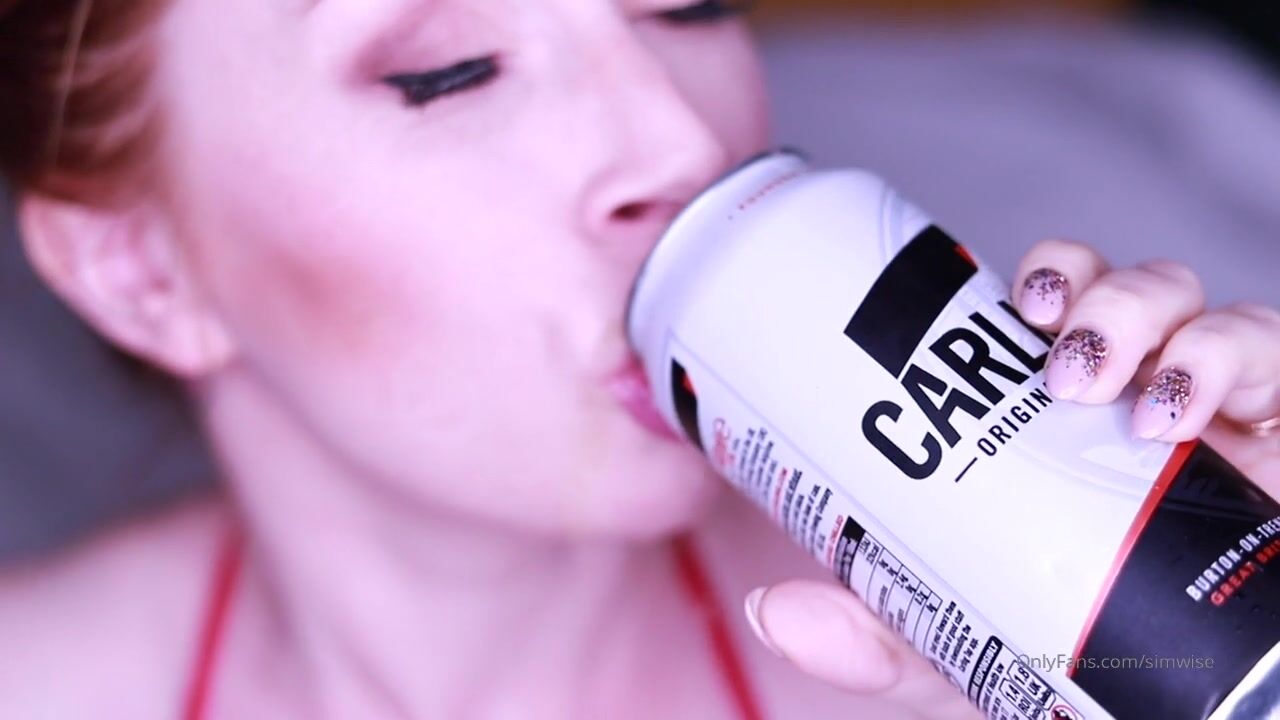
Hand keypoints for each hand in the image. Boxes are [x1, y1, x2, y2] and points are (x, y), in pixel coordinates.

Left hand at [742, 240, 1279, 717]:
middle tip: (1042, 339)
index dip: (1011, 283)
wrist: (1208, 707)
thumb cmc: (1083, 670)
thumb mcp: (971, 655)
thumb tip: (774, 612)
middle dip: (1075, 281)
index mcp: (1056, 428)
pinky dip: (1222, 351)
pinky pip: (1264, 342)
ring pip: (1179, 293)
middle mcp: (1130, 400)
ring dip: (1133, 308)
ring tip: (1095, 378)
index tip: (987, 298)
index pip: (1034, 318)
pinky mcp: (1277, 420)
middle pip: (1105, 286)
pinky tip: (1180, 405)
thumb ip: (884, 638)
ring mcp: (1209, 406)